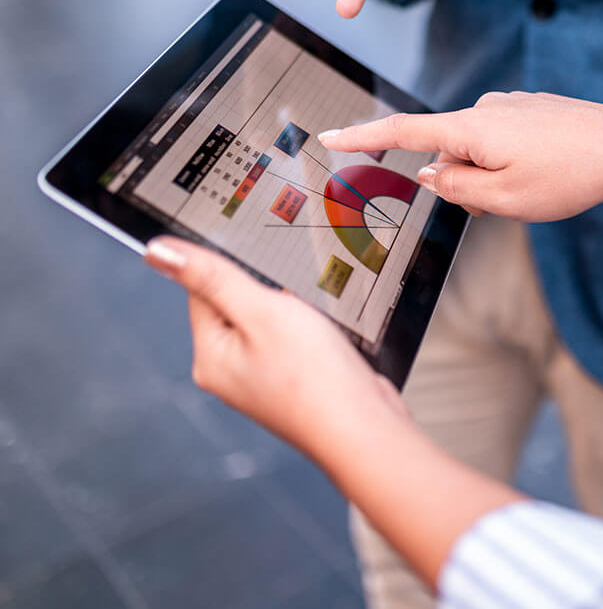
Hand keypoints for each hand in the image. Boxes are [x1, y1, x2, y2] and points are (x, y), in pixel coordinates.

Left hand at [143, 237, 408, 461]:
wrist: (364, 430)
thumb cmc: (314, 377)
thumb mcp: (260, 311)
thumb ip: (211, 277)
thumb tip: (158, 251)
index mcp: (209, 357)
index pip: (202, 290)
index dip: (237, 272)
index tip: (266, 271)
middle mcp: (229, 373)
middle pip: (238, 305)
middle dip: (270, 292)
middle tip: (296, 301)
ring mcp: (262, 381)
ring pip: (271, 321)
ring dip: (294, 311)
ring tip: (315, 325)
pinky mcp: (293, 384)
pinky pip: (294, 341)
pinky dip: (311, 332)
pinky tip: (328, 341)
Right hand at [319, 91, 602, 220]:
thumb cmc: (569, 175)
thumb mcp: (504, 201)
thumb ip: (456, 190)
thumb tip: (431, 174)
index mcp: (471, 128)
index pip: (403, 132)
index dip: (363, 137)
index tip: (329, 136)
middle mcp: (486, 107)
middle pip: (449, 153)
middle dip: (465, 183)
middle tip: (510, 202)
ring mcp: (511, 106)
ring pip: (479, 152)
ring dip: (493, 176)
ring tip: (540, 186)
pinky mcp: (531, 109)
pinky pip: (504, 142)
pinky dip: (513, 164)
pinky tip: (549, 171)